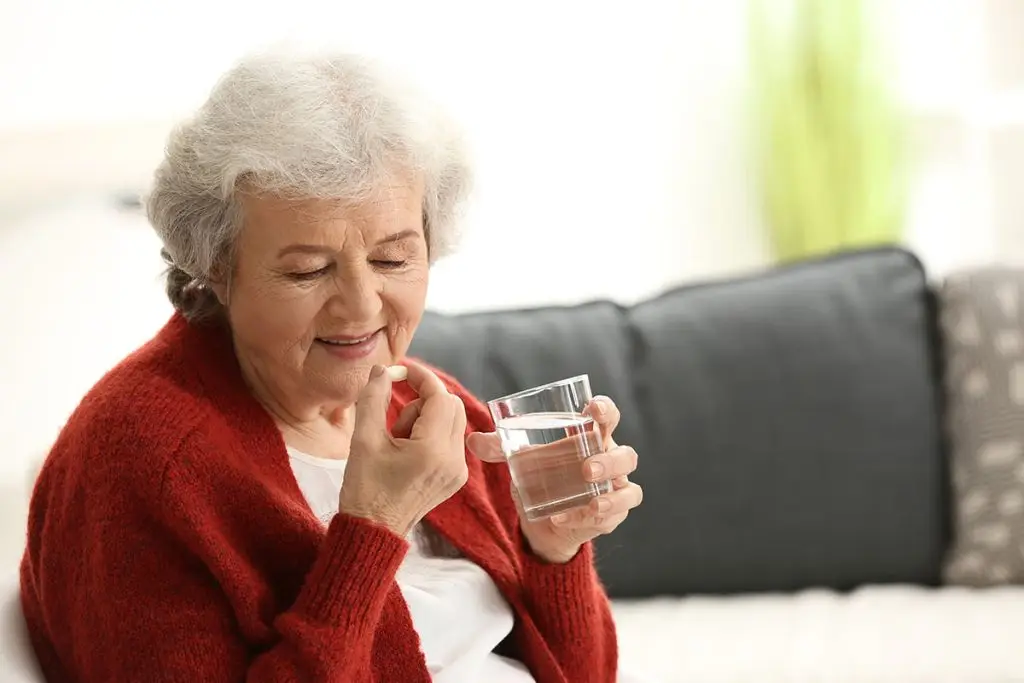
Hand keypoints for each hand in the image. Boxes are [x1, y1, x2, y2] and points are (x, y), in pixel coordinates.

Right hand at [339, 362, 468, 536]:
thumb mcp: (363, 440)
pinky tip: (407, 452)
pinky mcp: (455, 477)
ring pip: (452, 421)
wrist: (373, 532)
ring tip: (397, 441)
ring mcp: (458, 470)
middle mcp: (453, 460)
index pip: (439, 396)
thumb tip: (382, 370)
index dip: (420, 377)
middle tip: (394, 420)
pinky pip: (451, 439)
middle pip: (451, 405)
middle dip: (423, 400)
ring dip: (425, 418)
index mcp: (432, 450)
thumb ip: (373, 398)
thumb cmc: (364, 490)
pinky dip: (431, 433)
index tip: (400, 369)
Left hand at [467, 395, 642, 563]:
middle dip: (610, 461)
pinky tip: (566, 517)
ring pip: (630, 489)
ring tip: (590, 498)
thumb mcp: (521, 460)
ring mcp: (616, 490)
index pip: (608, 416)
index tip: (593, 409)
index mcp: (591, 437)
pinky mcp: (613, 516)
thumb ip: (500, 448)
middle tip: (586, 468)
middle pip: (626, 455)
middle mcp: (609, 461)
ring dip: (611, 493)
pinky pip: (614, 516)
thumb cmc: (543, 474)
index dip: (605, 410)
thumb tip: (473, 440)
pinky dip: (593, 517)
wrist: (547, 518)